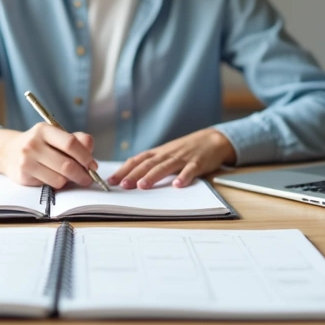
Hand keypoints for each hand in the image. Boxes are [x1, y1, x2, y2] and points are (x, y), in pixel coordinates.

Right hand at [0, 124, 96, 188]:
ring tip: (70, 177)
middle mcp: (33, 144)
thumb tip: (90, 149)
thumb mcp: (56, 136)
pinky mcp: (23, 175)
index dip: (85, 156)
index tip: (93, 165)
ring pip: (60, 178)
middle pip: (67, 164)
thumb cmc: (39, 144)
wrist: (9, 152)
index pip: (70, 143)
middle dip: (82, 174)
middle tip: (89, 178)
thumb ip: (77, 140)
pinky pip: (50, 185)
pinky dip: (58, 184)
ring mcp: (26, 160)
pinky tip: (54, 177)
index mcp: (44, 129)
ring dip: (70, 180)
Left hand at [108, 128, 236, 189]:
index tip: (112, 181)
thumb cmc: (186, 149)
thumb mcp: (167, 153)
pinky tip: (178, 185)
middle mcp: (167, 154)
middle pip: (148, 164)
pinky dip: (184, 177)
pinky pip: (190, 170)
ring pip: (165, 167)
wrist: (212, 139)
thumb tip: (131, 177)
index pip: (137, 160)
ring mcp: (182, 158)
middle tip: (122, 185)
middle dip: (134, 174)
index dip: (124, 170)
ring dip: (153, 176)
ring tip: (142, 186)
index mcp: (158, 153)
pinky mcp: (198, 162)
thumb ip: (152, 163)